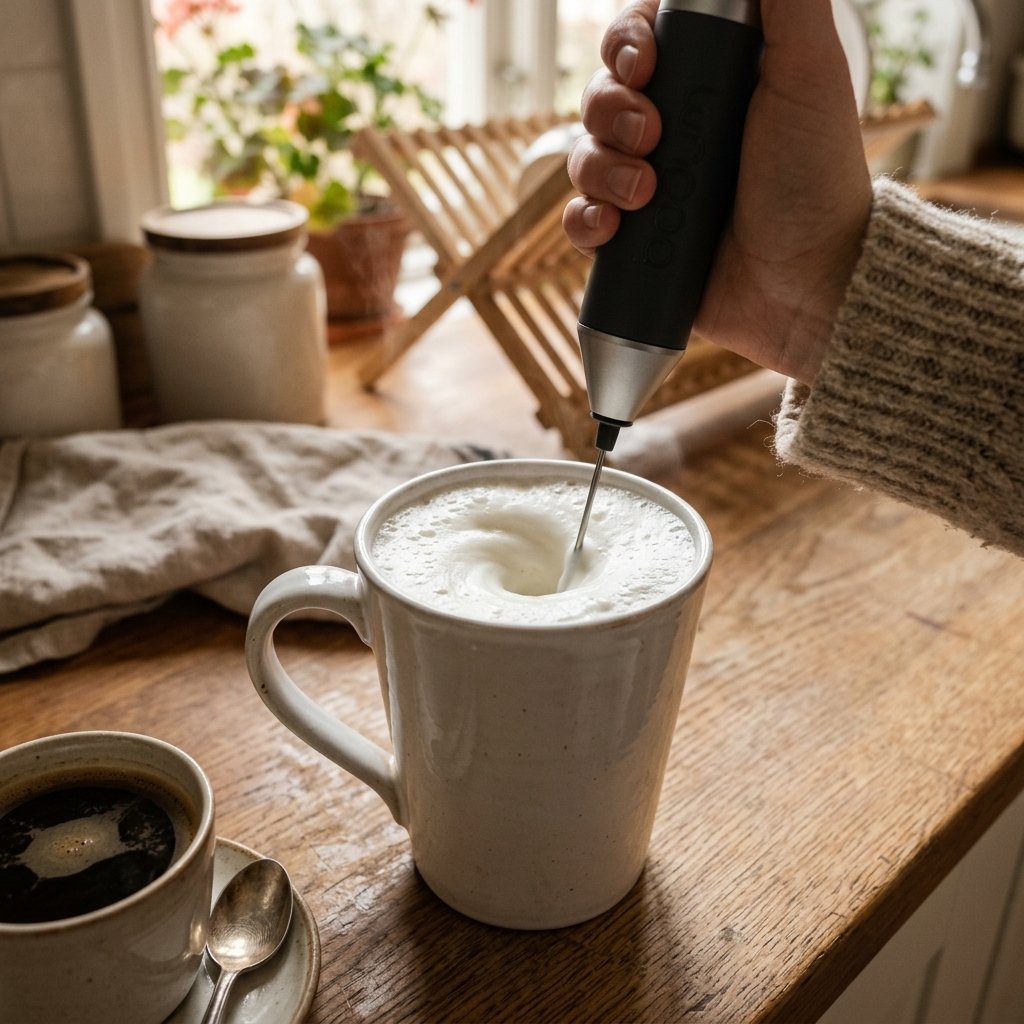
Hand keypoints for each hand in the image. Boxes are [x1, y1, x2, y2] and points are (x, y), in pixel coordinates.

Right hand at [564, 0, 871, 383]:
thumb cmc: (817, 177)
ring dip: (600, 167)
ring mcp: (650, 189)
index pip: (639, 41)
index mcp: (708, 83)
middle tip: (652, 135)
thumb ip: (786, 0)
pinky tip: (611, 229)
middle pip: (601, 95)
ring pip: (584, 156)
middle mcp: (673, 131)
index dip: (624, 43)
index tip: (644, 63)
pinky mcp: (635, 245)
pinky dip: (584, 222)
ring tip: (647, 193)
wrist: (809, 281)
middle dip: (610, 108)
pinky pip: (579, 222)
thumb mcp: (809, 71)